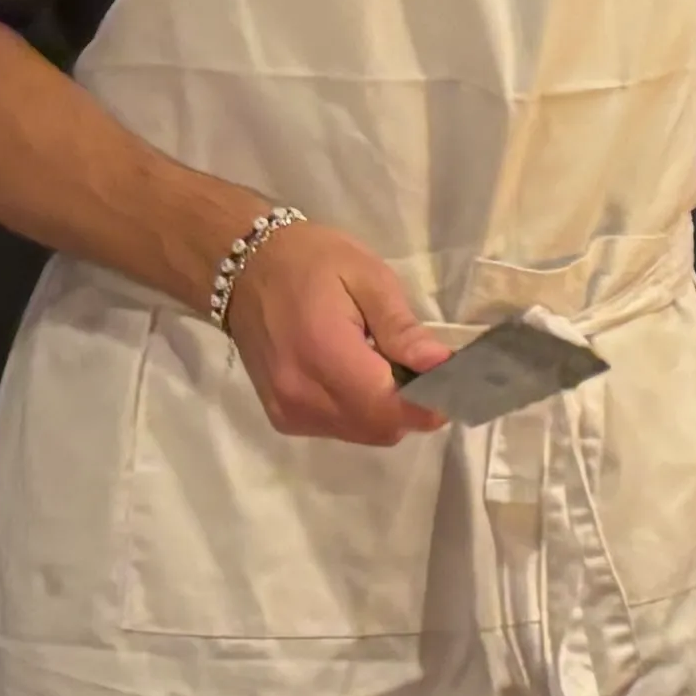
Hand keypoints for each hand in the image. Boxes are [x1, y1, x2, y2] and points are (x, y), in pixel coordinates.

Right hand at [223, 219, 454, 444]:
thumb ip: (401, 328)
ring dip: (386, 411)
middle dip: (411, 407)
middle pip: (379, 428)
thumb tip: (440, 365)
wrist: (245, 268)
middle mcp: (301, 395)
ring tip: (387, 367)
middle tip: (420, 367)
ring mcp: (288, 411)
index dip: (428, 403)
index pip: (388, 408)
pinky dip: (359, 411)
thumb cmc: (311, 262)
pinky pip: (337, 429)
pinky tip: (358, 376)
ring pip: (361, 433)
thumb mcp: (367, 277)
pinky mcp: (282, 417)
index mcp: (323, 354)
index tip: (451, 381)